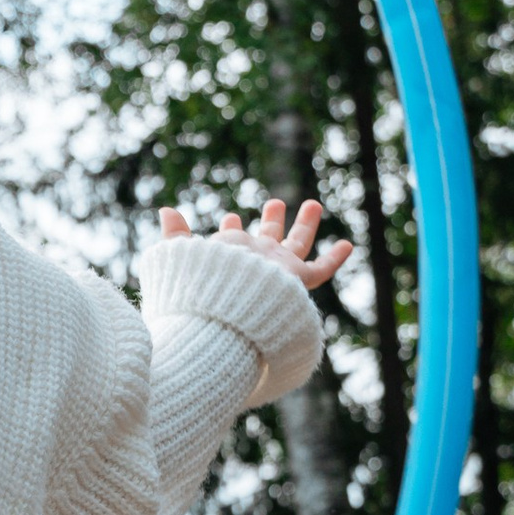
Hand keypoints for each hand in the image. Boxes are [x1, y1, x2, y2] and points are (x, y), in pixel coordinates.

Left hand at [159, 194, 352, 294]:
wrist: (226, 311)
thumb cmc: (201, 287)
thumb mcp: (185, 256)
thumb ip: (176, 236)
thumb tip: (166, 209)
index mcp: (230, 265)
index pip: (233, 243)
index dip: (231, 230)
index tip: (229, 218)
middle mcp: (255, 268)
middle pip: (267, 241)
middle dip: (270, 222)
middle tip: (275, 203)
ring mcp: (277, 271)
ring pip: (296, 246)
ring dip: (303, 225)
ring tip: (313, 205)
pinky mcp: (297, 279)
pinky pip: (319, 270)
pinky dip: (334, 258)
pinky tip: (347, 244)